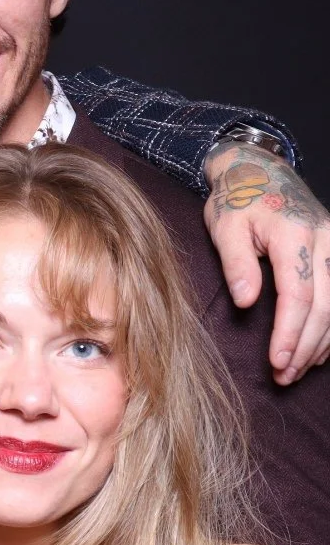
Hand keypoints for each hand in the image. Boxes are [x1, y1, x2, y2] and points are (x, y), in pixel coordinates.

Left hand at [205, 144, 329, 381]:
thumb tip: (246, 302)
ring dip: (322, 341)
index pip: (299, 295)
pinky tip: (318, 349)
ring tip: (297, 370)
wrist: (259, 168)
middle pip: (326, 305)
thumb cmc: (237, 199)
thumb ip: (236, 264)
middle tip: (283, 376)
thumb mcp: (225, 226)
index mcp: (295, 235)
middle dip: (306, 345)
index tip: (277, 361)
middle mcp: (325, 240)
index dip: (289, 332)